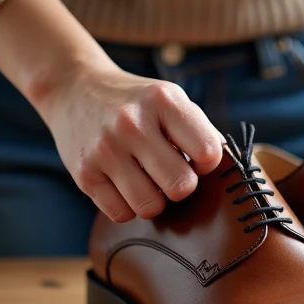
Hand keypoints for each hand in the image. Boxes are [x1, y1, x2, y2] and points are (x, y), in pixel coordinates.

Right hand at [37, 64, 225, 222]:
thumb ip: (199, 132)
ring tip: (146, 178)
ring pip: (151, 206)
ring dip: (154, 199)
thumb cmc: (136, 102)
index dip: (207, 162)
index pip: (208, 152)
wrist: (75, 89)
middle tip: (169, 171)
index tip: (193, 156)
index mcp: (163, 101)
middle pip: (181, 186)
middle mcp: (132, 123)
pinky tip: (123, 183)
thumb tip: (228, 172)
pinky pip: (121, 214)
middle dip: (181, 184)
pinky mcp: (83, 174)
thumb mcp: (169, 100)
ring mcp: (104, 149)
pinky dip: (128, 205)